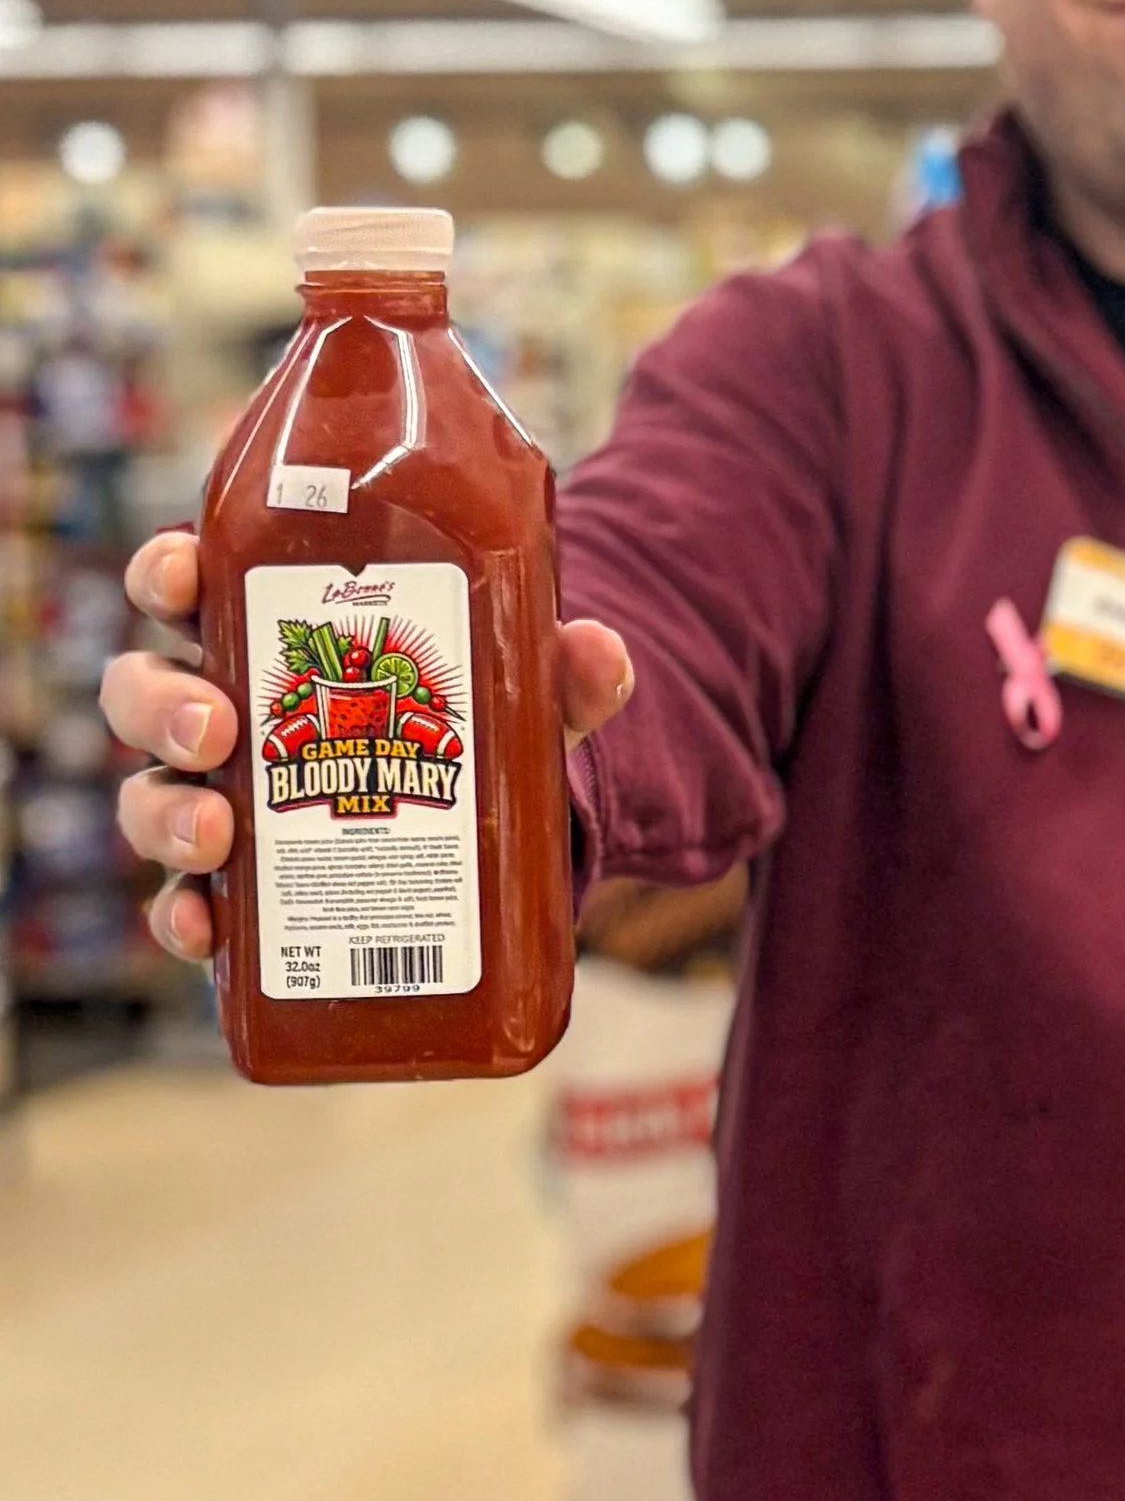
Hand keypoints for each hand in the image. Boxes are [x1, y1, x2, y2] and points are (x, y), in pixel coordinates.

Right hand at [103, 529, 634, 963]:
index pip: (191, 585)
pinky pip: (188, 905)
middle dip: (161, 703)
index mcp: (276, 637)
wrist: (501, 832)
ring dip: (166, 813)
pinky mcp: (244, 890)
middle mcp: (230, 712)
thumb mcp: (528, 692)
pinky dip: (185, 918)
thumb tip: (603, 655)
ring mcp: (225, 802)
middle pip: (146, 691)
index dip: (168, 573)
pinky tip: (205, 928)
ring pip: (152, 797)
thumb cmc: (478, 727)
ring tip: (219, 830)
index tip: (183, 572)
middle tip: (215, 726)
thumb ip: (565, 672)